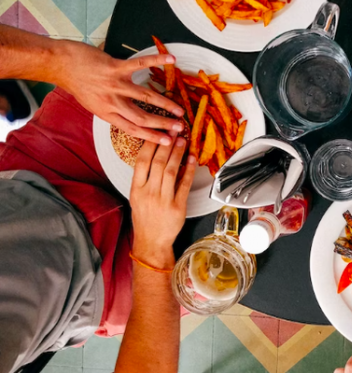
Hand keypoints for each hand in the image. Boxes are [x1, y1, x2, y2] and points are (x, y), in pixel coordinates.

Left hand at [55, 40, 183, 144]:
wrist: (61, 65)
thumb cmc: (78, 83)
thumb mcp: (93, 104)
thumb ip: (112, 110)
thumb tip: (130, 116)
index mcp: (106, 113)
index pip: (132, 129)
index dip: (152, 137)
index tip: (167, 142)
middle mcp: (112, 102)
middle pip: (142, 117)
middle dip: (163, 124)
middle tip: (179, 128)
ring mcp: (114, 84)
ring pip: (145, 97)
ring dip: (165, 104)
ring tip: (179, 109)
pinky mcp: (115, 67)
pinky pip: (140, 64)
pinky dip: (157, 60)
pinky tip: (171, 59)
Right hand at [130, 136, 195, 268]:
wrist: (151, 242)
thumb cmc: (145, 218)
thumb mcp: (137, 197)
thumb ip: (144, 178)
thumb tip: (155, 155)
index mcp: (136, 189)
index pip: (141, 161)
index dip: (150, 144)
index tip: (158, 132)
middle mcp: (149, 193)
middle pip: (158, 163)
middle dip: (167, 144)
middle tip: (174, 131)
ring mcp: (163, 200)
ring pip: (171, 171)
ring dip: (178, 154)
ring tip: (183, 141)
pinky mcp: (178, 207)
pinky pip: (185, 184)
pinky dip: (189, 170)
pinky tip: (192, 159)